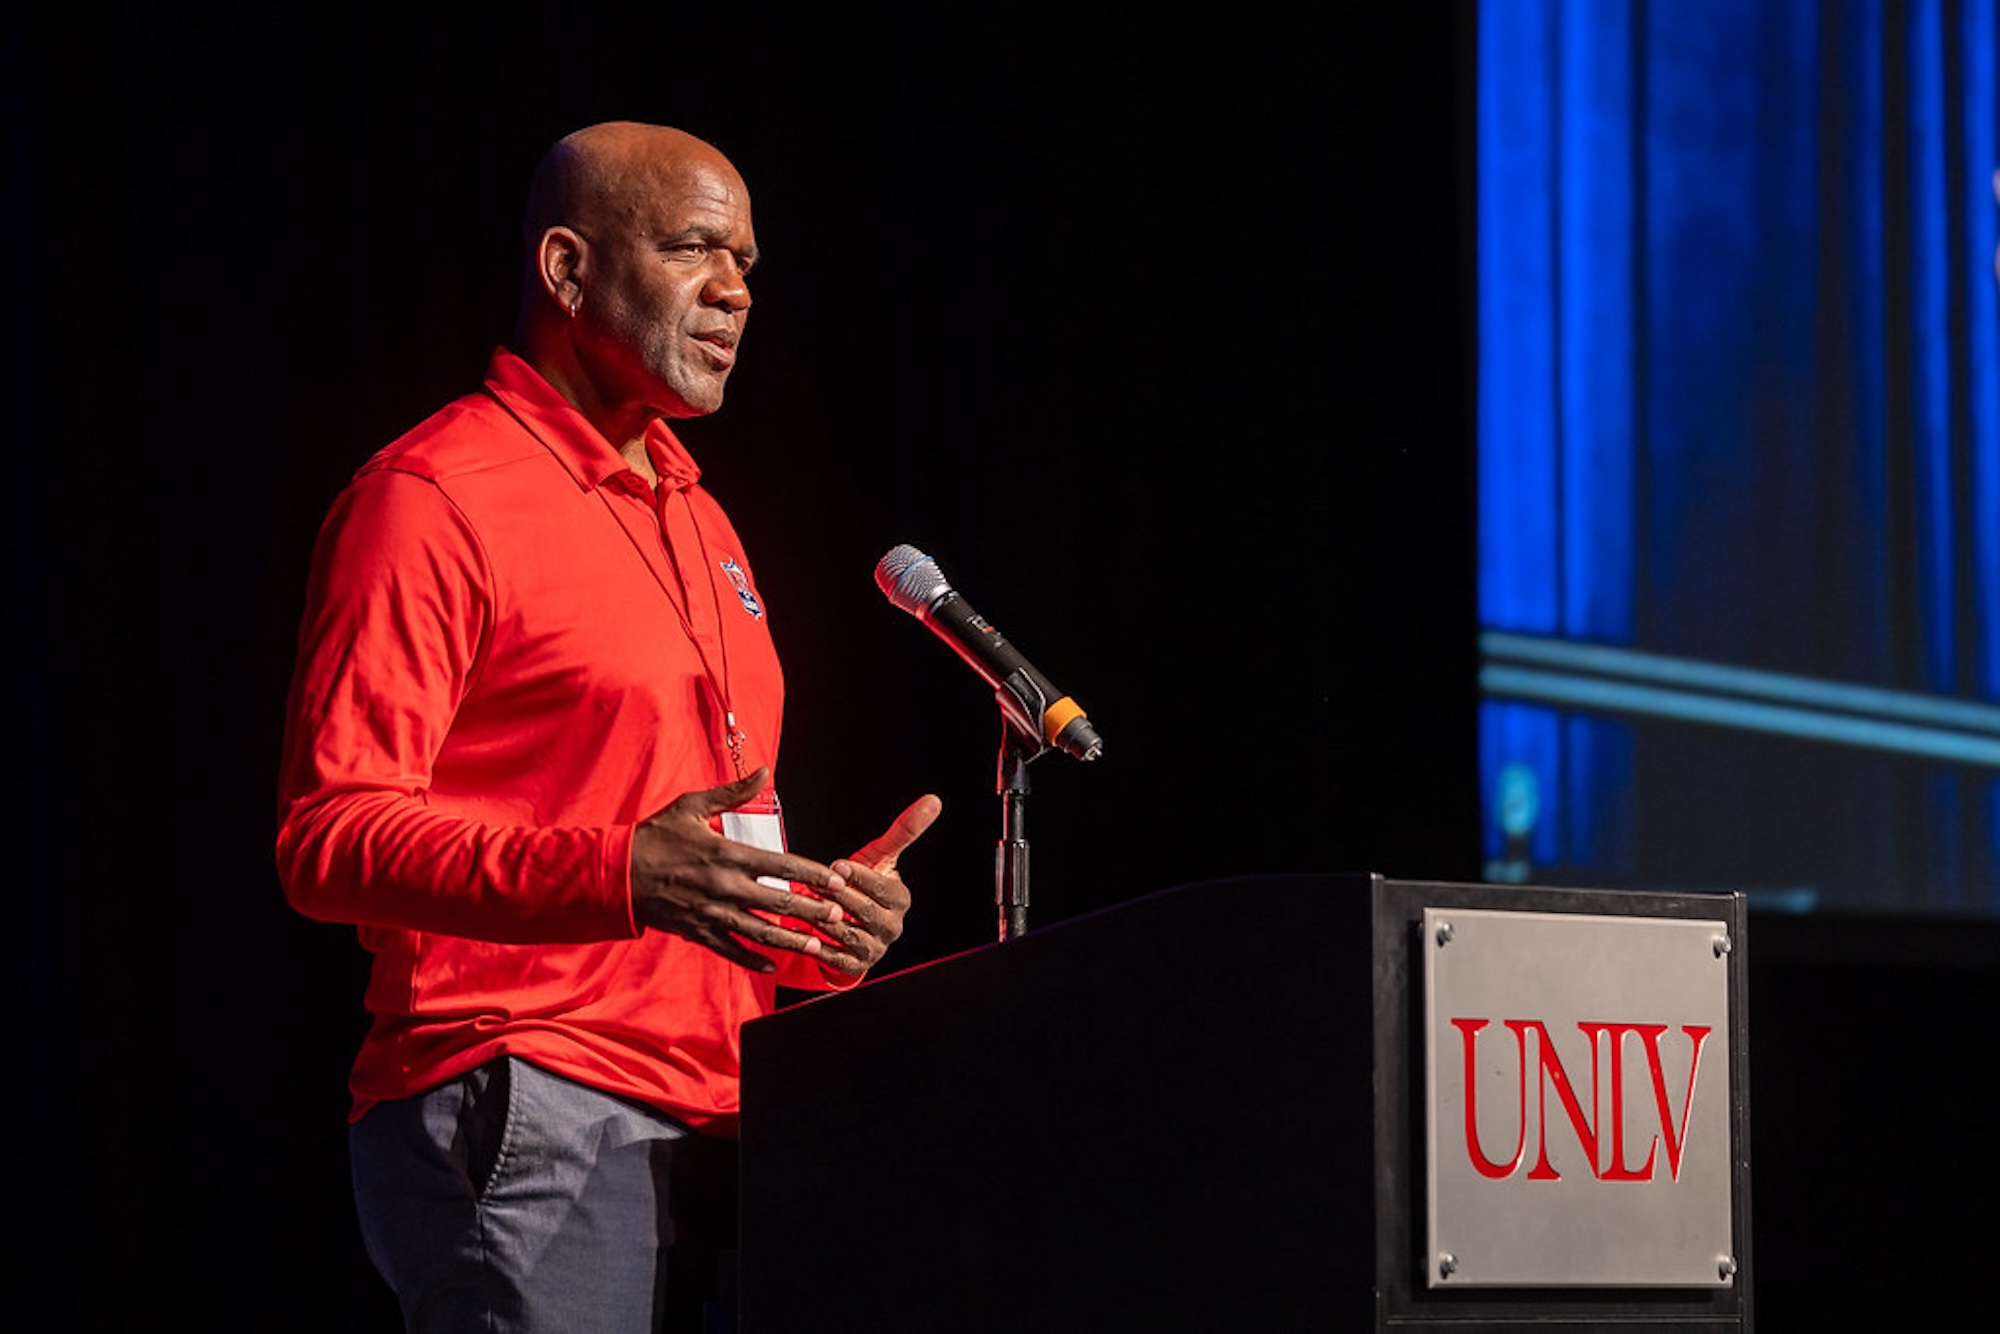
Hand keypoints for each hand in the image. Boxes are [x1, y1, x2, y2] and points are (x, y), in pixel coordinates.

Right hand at [631, 768, 850, 972]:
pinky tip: (772, 965)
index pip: (782, 864)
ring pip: (760, 931)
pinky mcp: (697, 932)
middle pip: (779, 902)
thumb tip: (763, 771)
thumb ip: (732, 792)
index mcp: (727, 854)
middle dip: (813, 910)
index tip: (837, 881)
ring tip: (817, 945)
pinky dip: (752, 959)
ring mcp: (711, 913)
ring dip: (791, 939)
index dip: (814, 874)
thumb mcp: (691, 806)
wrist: (614, 873)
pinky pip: (730, 950)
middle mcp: (725, 887)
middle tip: (840, 916)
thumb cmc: (655, 836)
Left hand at [808, 793, 942, 976]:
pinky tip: (805, 939)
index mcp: (900, 899)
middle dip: (839, 896)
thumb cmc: (865, 881)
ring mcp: (876, 948)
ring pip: (849, 934)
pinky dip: (821, 950)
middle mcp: (892, 926)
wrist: (851, 919)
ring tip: (804, 907)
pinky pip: (838, 959)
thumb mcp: (881, 856)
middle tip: (814, 883)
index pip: (882, 887)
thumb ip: (905, 829)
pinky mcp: (856, 965)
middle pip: (865, 912)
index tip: (837, 864)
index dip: (860, 876)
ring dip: (826, 921)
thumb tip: (933, 800)